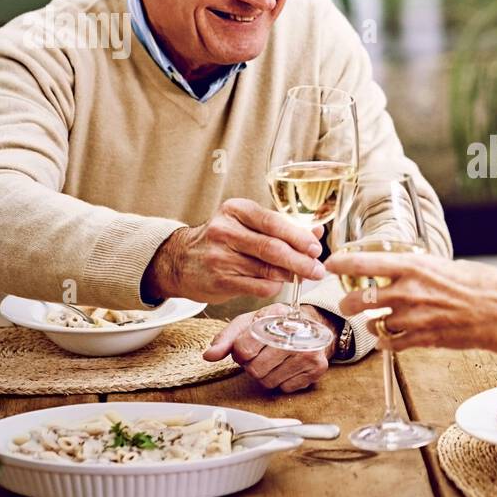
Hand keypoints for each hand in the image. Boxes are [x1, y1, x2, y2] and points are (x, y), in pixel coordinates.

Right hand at [143, 198, 326, 302]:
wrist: (179, 260)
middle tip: (318, 270)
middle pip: (272, 248)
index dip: (299, 236)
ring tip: (303, 277)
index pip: (273, 222)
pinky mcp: (220, 280)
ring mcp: (220, 257)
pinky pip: (257, 286)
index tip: (316, 247)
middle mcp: (225, 231)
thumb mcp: (246, 223)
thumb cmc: (222, 239)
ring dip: (290, 275)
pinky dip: (273, 286)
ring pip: (267, 269)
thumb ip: (281, 226)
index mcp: (236, 210)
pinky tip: (278, 284)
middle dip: (300, 261)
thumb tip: (317, 231)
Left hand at [202, 303, 337, 391]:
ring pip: (269, 382)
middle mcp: (295, 334)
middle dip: (253, 365)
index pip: (244, 348)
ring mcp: (309, 351)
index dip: (240, 352)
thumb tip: (209, 355)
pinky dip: (283, 381)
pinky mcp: (318, 368)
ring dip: (267, 374)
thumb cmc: (276, 324)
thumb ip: (227, 339)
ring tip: (274, 360)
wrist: (313, 325)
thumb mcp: (249, 323)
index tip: (247, 347)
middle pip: (255, 369)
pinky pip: (286, 388)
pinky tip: (287, 366)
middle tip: (261, 355)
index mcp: (275, 315)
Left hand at [325, 254, 496, 367]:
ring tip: (374, 322)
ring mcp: (411, 319)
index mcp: (413, 266)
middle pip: (357, 300)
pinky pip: (390, 344)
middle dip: (347, 303)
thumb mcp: (449, 265)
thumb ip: (424, 269)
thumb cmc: (484, 286)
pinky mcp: (420, 340)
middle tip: (348, 303)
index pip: (363, 263)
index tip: (330, 264)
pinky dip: (386, 342)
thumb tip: (411, 269)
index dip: (341, 263)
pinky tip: (389, 338)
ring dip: (370, 324)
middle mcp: (407, 292)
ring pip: (373, 324)